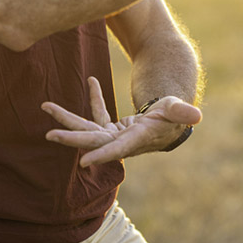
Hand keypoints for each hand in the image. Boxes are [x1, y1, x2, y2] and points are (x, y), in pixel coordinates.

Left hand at [41, 77, 202, 166]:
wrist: (169, 126)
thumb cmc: (174, 117)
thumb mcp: (177, 112)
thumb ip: (182, 113)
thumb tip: (197, 116)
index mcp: (136, 140)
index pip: (116, 149)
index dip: (101, 154)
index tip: (83, 161)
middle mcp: (120, 141)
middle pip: (92, 140)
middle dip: (71, 138)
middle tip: (49, 136)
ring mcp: (113, 135)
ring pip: (86, 127)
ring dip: (66, 118)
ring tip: (45, 106)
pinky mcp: (111, 128)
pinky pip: (98, 112)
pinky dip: (94, 97)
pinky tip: (91, 81)